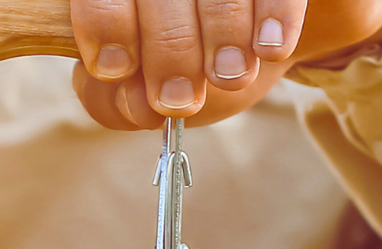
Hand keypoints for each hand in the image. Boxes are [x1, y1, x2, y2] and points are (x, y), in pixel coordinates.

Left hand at [69, 0, 381, 129]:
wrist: (277, 37)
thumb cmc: (198, 61)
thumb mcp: (151, 90)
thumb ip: (113, 101)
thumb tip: (117, 94)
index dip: (105, 23)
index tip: (117, 68)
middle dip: (168, 48)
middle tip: (179, 99)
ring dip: (221, 33)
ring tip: (229, 75)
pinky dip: (273, 13)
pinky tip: (270, 47)